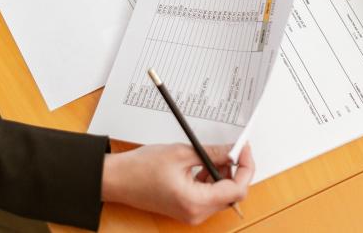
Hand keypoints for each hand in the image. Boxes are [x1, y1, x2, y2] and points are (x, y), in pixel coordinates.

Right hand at [101, 143, 253, 224]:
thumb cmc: (141, 168)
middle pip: (232, 194)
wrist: (116, 179)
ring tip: (213, 154)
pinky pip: (208, 196)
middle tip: (233, 148)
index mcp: (196, 202)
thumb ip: (212, 153)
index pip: (237, 190)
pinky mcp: (186, 209)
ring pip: (221, 195)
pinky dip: (211, 180)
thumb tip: (233, 150)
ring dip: (223, 174)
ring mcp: (191, 213)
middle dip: (235, 170)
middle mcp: (196, 213)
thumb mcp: (181, 153)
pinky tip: (201, 164)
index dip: (245, 167)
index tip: (244, 149)